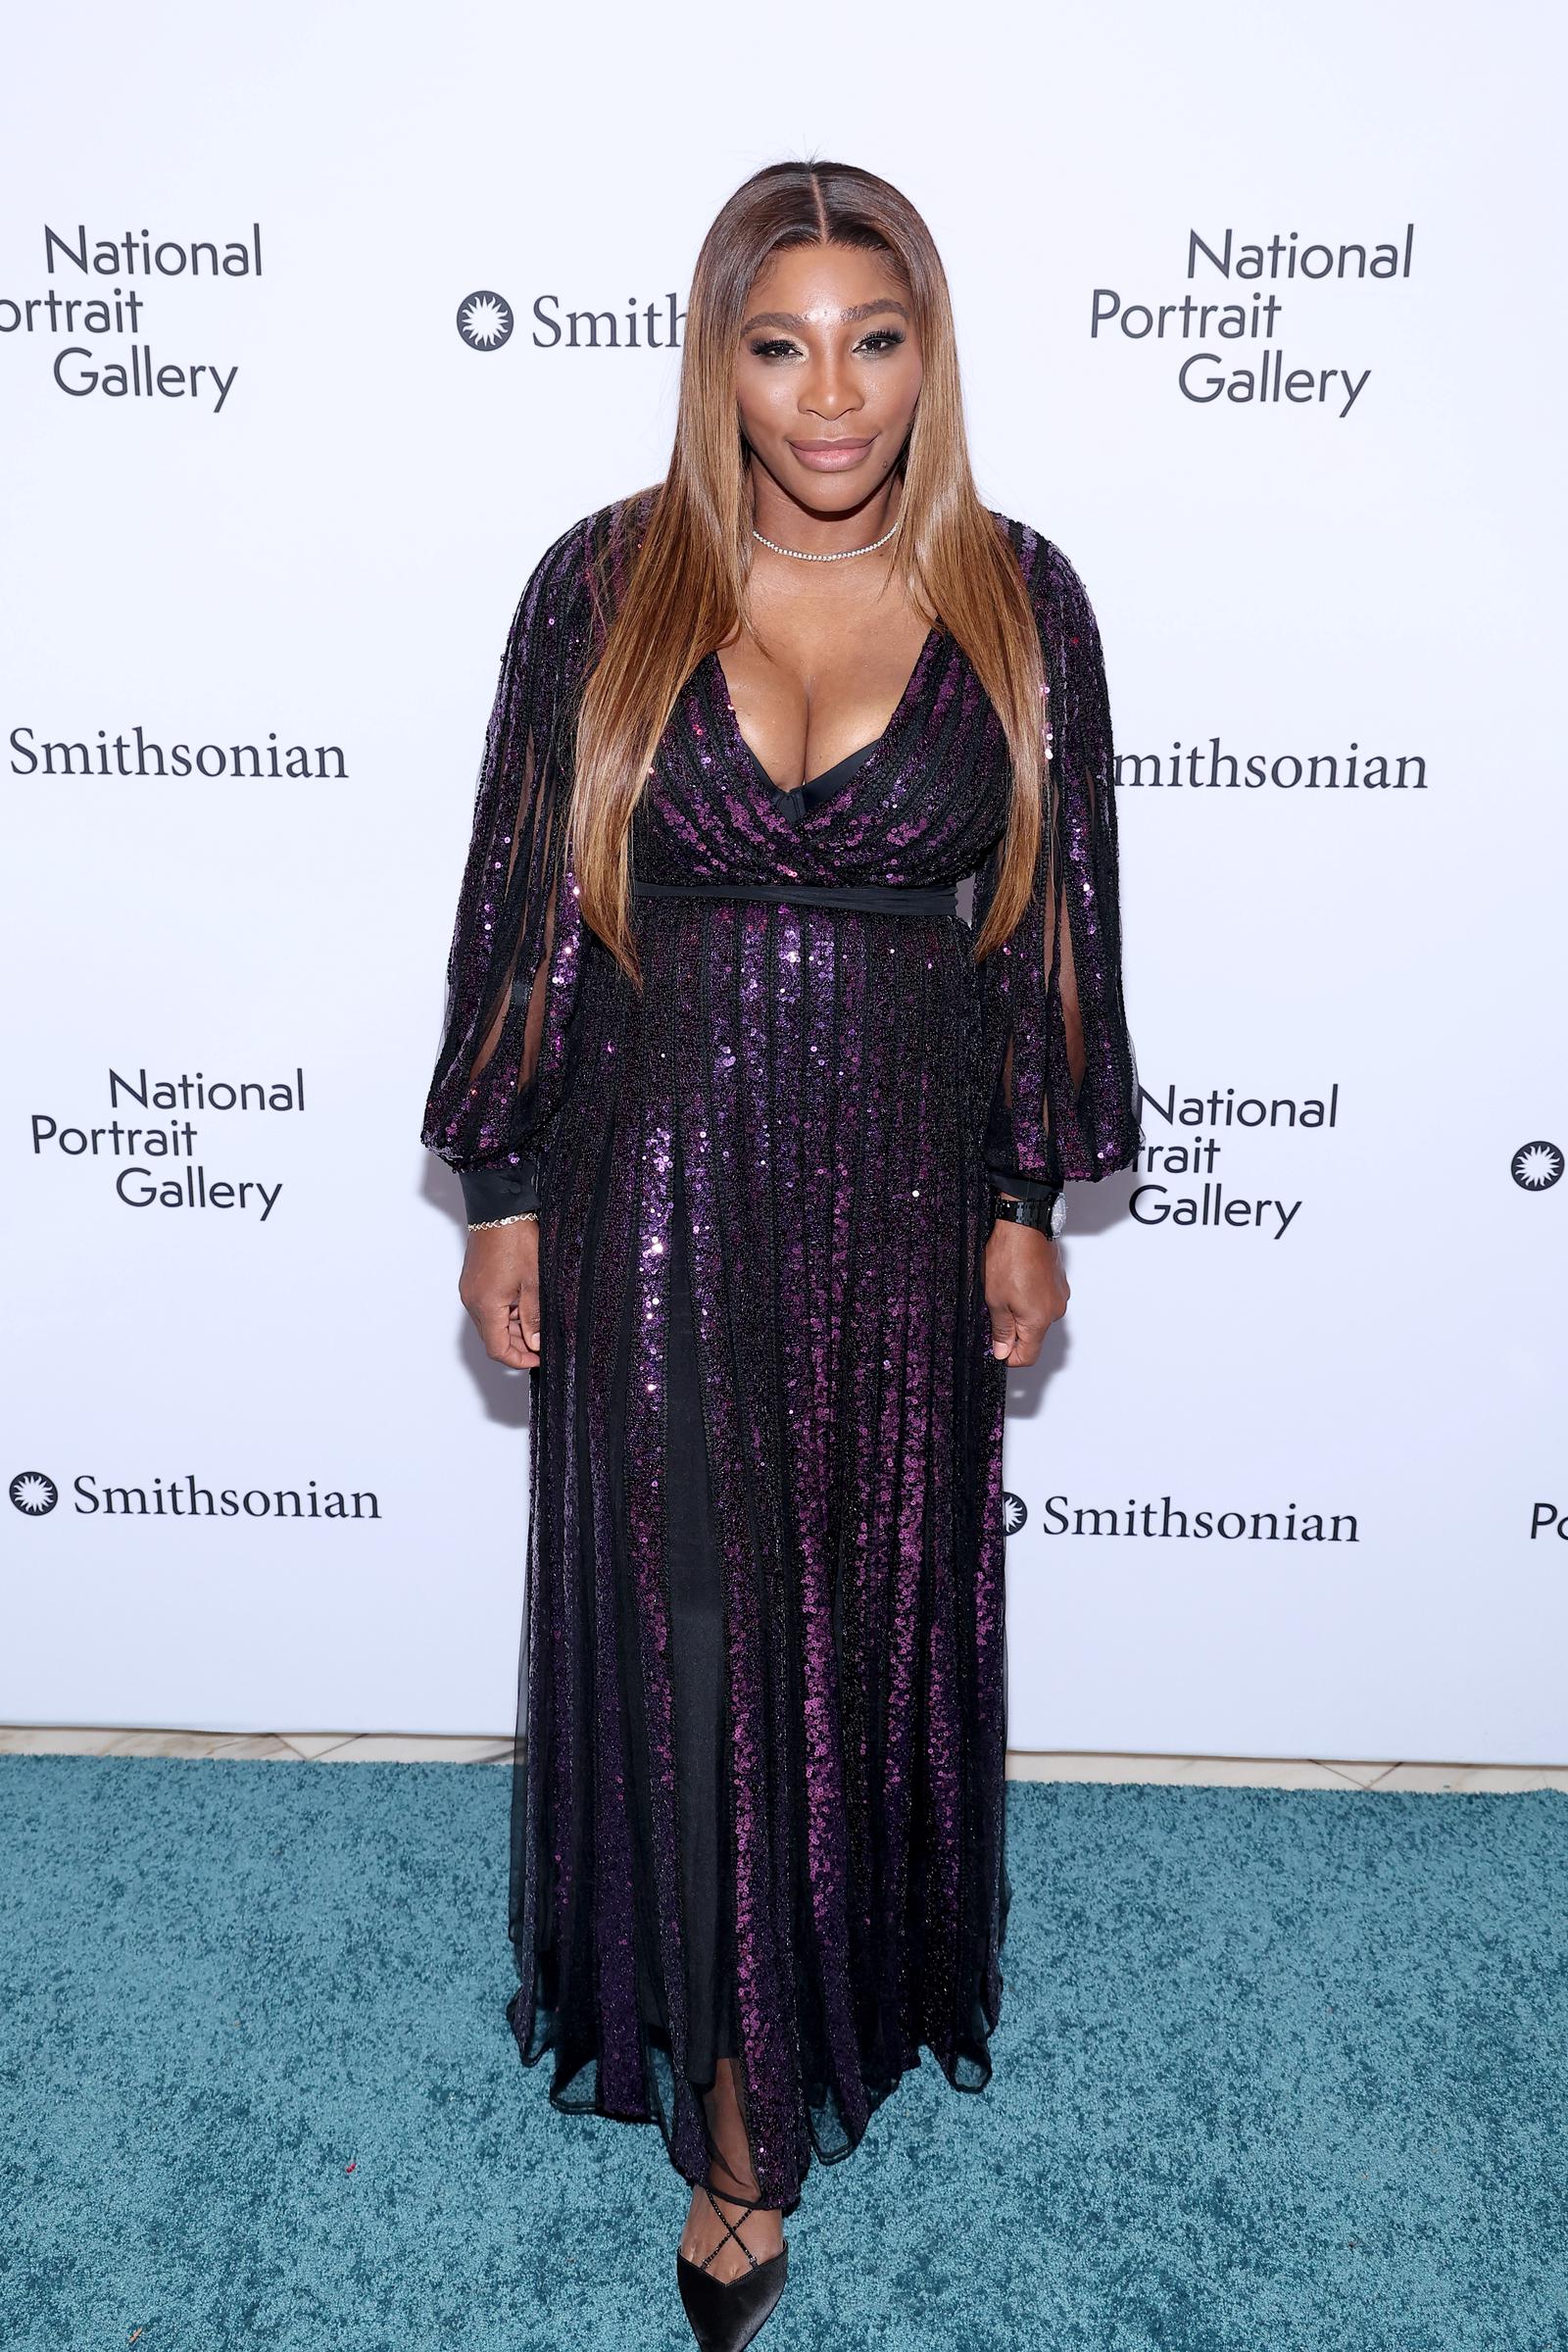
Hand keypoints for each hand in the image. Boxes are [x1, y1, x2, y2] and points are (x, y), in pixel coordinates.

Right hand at [459, 1220, 541, 1368]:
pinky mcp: (473, 1282)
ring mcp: (470, 1291)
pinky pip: (487, 1307)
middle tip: (541, 1341)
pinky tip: (523, 1303)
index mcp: (486, 1306)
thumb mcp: (534, 1282)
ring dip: (512, 1327)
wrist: (498, 1210)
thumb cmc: (516, 1239)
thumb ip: (534, 1317)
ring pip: (490, 1323)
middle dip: (517, 1345)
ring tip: (536, 1320)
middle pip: (492, 1338)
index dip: (518, 1360)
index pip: (497, 1349)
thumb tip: (535, 1342)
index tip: (538, 1359)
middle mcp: (472, 1301)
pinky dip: (505, 1312)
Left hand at [983, 1219, 1068, 1365]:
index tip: (995, 1346)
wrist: (1025, 1225)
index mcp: (1039, 1321)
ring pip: (1037, 1316)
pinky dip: (1029, 1296)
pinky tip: (1015, 1280)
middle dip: (1012, 1331)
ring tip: (1004, 1290)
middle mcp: (1054, 1311)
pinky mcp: (1058, 1281)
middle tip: (993, 1311)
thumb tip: (1002, 1352)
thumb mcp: (995, 1299)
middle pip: (1033, 1336)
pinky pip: (1042, 1299)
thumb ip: (1001, 1330)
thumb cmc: (1010, 1258)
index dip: (1008, 1356)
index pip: (1028, 1356)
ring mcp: (1059, 1295)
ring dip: (1020, 1311)